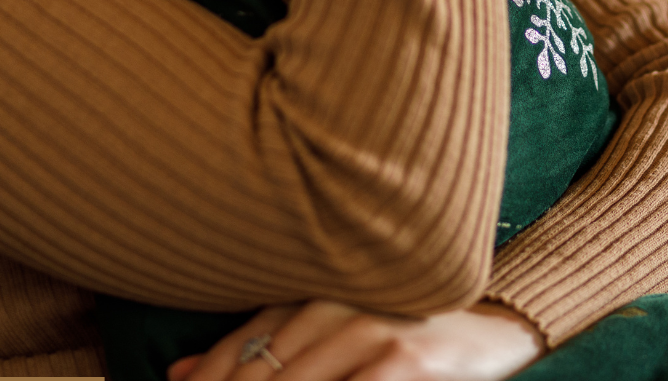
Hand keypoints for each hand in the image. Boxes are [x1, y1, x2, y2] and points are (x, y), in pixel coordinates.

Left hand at [168, 300, 544, 380]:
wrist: (487, 323)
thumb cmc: (398, 329)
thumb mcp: (325, 333)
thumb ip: (259, 347)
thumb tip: (179, 372)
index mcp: (308, 296)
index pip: (240, 344)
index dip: (209, 380)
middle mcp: (333, 304)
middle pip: (263, 368)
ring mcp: (371, 327)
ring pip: (300, 380)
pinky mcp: (406, 354)